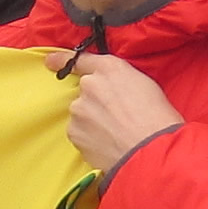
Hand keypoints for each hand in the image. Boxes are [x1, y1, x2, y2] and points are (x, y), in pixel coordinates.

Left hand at [44, 51, 180, 171]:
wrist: (150, 149)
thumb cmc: (157, 118)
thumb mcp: (144, 85)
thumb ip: (120, 80)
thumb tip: (112, 88)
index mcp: (110, 68)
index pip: (81, 60)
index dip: (62, 59)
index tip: (49, 61)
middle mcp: (90, 85)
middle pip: (85, 92)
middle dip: (96, 103)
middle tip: (117, 117)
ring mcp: (78, 109)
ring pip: (81, 113)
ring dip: (92, 121)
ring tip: (115, 133)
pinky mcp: (74, 131)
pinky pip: (79, 132)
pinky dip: (90, 137)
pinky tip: (107, 143)